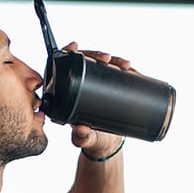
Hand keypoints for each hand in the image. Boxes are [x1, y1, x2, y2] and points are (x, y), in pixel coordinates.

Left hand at [62, 41, 131, 156]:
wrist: (108, 145)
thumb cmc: (93, 141)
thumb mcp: (86, 140)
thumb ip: (81, 138)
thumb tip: (81, 130)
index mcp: (67, 94)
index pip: (64, 67)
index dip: (67, 53)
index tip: (74, 47)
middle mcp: (80, 86)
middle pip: (85, 62)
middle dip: (97, 55)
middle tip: (108, 58)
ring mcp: (96, 85)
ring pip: (102, 66)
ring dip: (114, 61)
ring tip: (125, 65)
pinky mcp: (111, 88)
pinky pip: (115, 73)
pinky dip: (123, 68)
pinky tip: (129, 66)